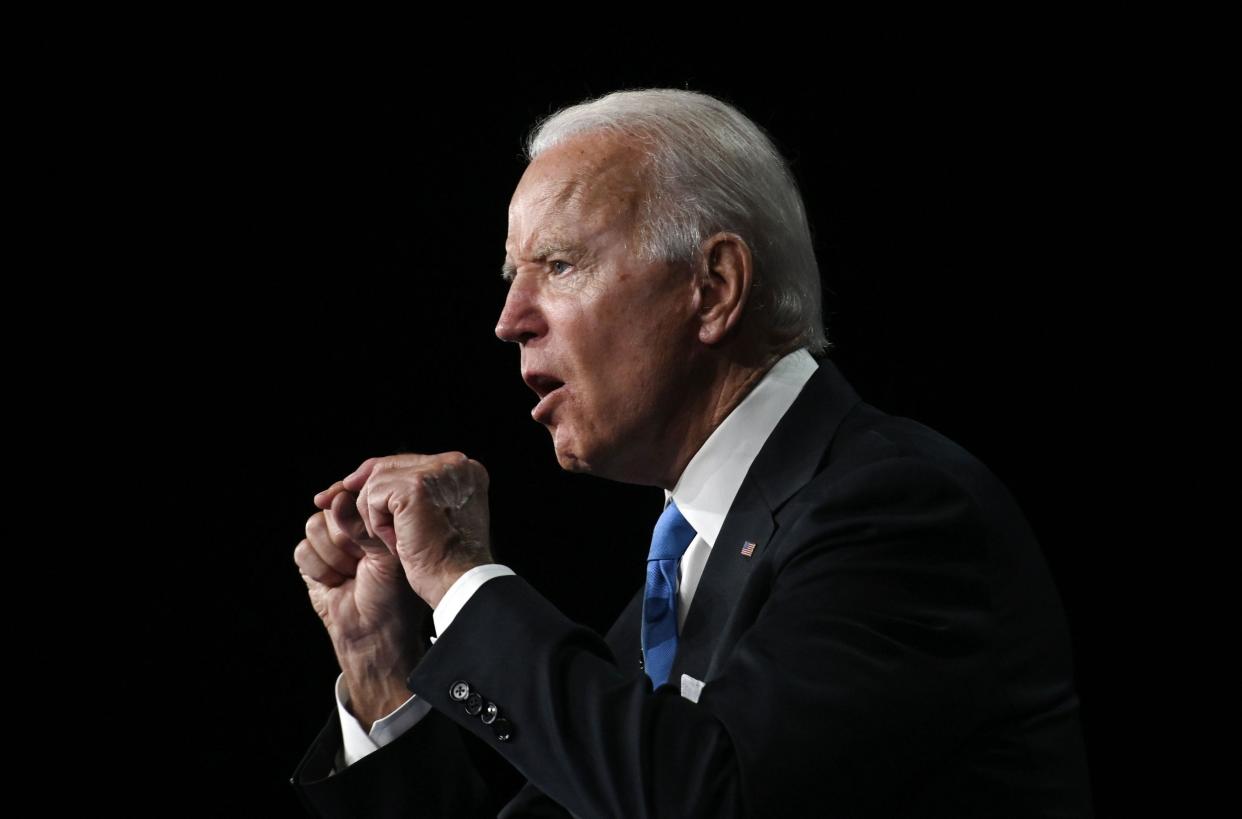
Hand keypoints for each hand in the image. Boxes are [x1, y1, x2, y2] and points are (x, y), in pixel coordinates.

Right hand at [295, 485, 427, 728]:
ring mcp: (330, 544)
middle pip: (331, 508)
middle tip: (362, 560)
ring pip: (314, 527)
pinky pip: (302, 550)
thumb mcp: (387, 553)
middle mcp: (352, 529)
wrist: (373, 632)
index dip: (349, 497)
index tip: (346, 501)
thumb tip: (337, 498)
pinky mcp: (311, 563)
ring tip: (351, 574)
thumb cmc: (392, 594)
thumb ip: (363, 525)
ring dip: (334, 556)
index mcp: (376, 521)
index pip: (354, 493)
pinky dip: (320, 570)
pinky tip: (336, 583)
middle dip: (345, 536)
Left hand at [342, 451, 492, 608]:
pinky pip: (373, 497)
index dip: (374, 478)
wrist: (457, 584)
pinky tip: (394, 544)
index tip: (344, 491)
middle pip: (388, 465)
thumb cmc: (445, 561)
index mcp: (463, 471)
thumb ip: (403, 498)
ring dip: (373, 515)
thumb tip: (345, 488)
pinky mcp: (415, 487)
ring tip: (396, 543)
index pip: (407, 464)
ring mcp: (435, 473)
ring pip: (377, 480)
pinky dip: (375, 523)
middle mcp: (453, 464)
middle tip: (322, 500)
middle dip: (356, 487)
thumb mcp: (427, 521)